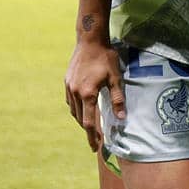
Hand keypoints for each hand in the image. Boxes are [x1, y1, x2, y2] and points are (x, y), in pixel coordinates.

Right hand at [64, 37, 121, 152]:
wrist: (89, 41)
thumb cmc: (106, 59)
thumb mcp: (116, 78)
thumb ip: (118, 99)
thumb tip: (121, 118)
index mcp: (88, 94)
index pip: (90, 122)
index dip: (93, 136)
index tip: (96, 147)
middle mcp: (75, 93)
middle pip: (81, 119)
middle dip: (88, 132)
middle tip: (95, 141)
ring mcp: (69, 87)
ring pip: (74, 111)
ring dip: (82, 121)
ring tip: (91, 128)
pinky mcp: (67, 82)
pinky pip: (70, 101)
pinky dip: (77, 109)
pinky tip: (83, 110)